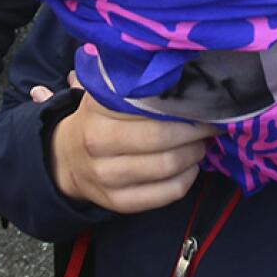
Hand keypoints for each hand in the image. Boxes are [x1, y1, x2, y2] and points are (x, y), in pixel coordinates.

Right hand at [45, 73, 214, 212]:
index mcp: (96, 111)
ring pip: (168, 168)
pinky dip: (188, 178)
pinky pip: (168, 193)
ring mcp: (106, 178)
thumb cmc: (100, 120)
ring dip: (194, 154)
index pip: (150, 107)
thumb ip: (135, 85)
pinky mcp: (118, 202)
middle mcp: (97, 144)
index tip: (205, 102)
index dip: (184, 106)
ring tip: (200, 143)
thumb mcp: (106, 95)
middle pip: (162, 139)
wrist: (68, 158)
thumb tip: (184, 74)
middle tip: (209, 125)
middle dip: (195, 131)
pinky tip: (190, 166)